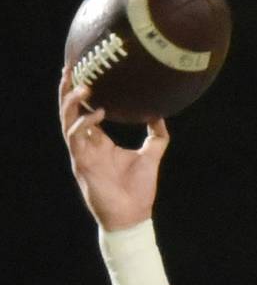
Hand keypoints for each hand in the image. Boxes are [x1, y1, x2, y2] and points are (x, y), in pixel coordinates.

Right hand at [58, 67, 169, 229]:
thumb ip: (157, 136)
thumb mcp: (151, 156)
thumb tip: (161, 115)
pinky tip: (98, 113)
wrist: (133, 217)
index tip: (85, 70)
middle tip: (72, 66)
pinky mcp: (82, 164)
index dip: (81, 93)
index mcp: (100, 143)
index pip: (85, 111)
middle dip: (68, 89)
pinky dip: (85, 124)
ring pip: (67, 121)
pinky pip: (76, 138)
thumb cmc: (139, 191)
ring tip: (83, 85)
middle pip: (70, 111)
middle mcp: (87, 146)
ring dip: (72, 102)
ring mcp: (82, 154)